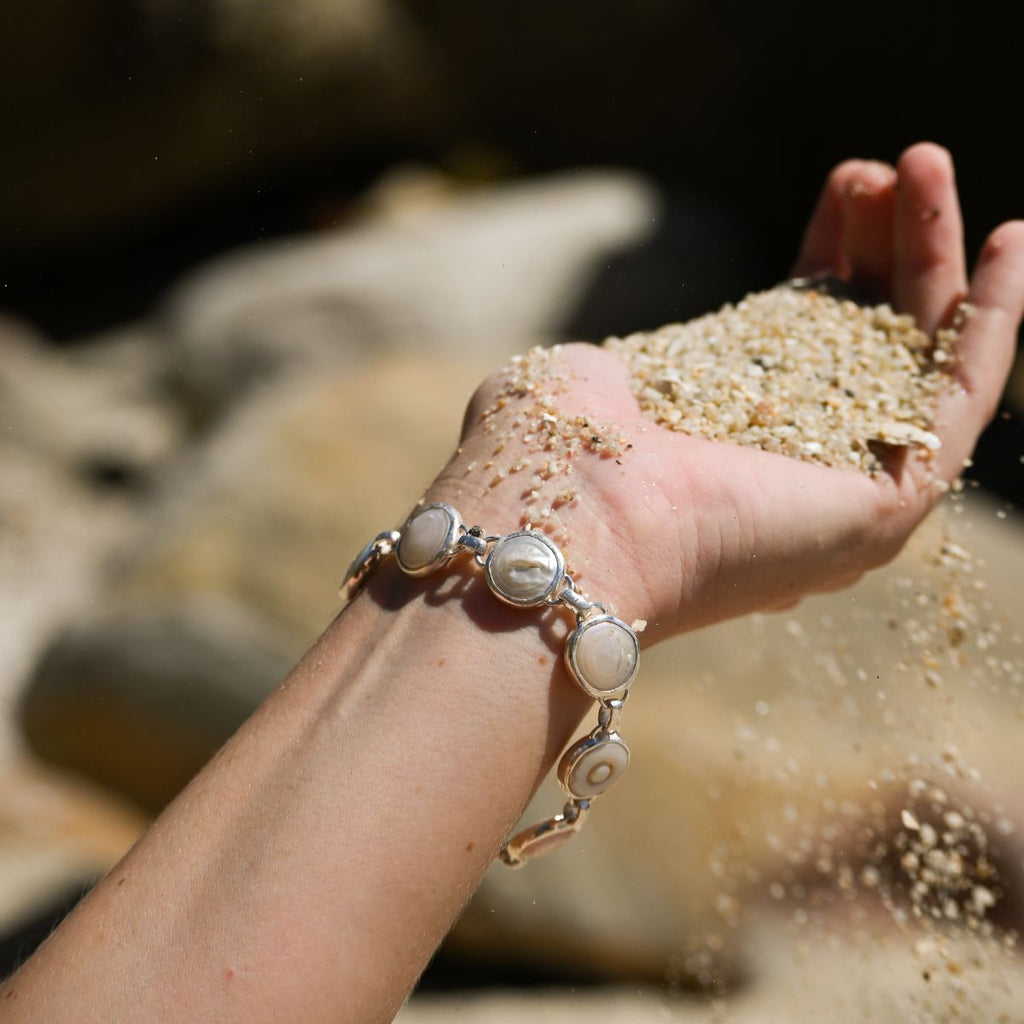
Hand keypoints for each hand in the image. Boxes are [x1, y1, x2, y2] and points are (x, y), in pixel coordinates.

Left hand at [431, 144, 1023, 640]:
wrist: (568, 524)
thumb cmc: (556, 455)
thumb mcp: (596, 384)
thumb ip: (638, 372)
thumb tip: (637, 372)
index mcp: (728, 437)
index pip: (802, 335)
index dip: (829, 254)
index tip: (842, 188)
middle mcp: (793, 467)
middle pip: (864, 338)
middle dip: (879, 245)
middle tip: (883, 167)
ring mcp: (844, 488)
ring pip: (914, 354)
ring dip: (930, 255)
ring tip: (925, 161)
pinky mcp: (888, 502)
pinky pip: (963, 398)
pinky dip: (995, 319)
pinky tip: (1013, 241)